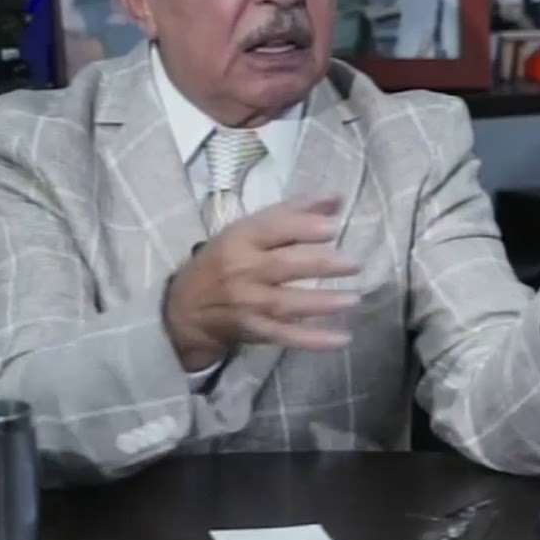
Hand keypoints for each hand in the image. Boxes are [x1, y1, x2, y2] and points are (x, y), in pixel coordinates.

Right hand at [163, 196, 363, 370]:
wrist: (185, 308)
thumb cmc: (224, 260)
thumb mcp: (248, 230)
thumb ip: (292, 213)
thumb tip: (336, 198)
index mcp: (241, 238)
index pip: (273, 229)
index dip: (302, 227)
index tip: (333, 227)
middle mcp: (243, 270)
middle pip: (283, 265)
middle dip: (319, 264)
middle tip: (354, 264)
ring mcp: (247, 303)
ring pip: (286, 303)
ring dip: (321, 303)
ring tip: (354, 299)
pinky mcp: (254, 330)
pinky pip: (286, 336)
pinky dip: (313, 340)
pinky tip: (342, 339)